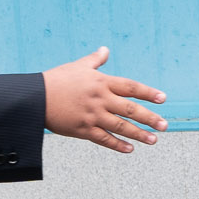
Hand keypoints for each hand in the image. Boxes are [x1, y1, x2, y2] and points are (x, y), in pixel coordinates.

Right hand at [44, 48, 166, 153]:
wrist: (34, 97)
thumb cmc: (56, 80)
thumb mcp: (77, 66)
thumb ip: (95, 60)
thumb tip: (105, 49)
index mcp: (101, 82)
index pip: (130, 87)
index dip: (148, 93)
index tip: (162, 98)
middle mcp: (100, 99)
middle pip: (130, 109)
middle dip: (149, 118)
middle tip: (164, 125)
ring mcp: (92, 115)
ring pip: (121, 126)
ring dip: (139, 134)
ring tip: (153, 140)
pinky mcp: (83, 129)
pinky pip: (104, 139)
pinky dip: (118, 145)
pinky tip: (130, 149)